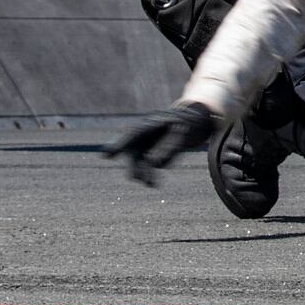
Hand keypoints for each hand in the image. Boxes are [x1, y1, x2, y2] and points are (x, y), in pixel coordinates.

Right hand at [102, 101, 217, 185]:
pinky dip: (149, 174)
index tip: (106, 155)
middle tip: (137, 178)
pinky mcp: (153, 154)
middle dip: (134, 165)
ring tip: (150, 184)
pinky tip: (153, 183)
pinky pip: (148, 166)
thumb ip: (170, 147)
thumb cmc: (191, 122)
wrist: (198, 120)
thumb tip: (154, 164)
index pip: (132, 134)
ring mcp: (147, 145)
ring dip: (142, 172)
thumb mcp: (185, 132)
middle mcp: (145, 135)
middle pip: (133, 152)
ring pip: (139, 161)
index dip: (118, 144)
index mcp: (150, 123)